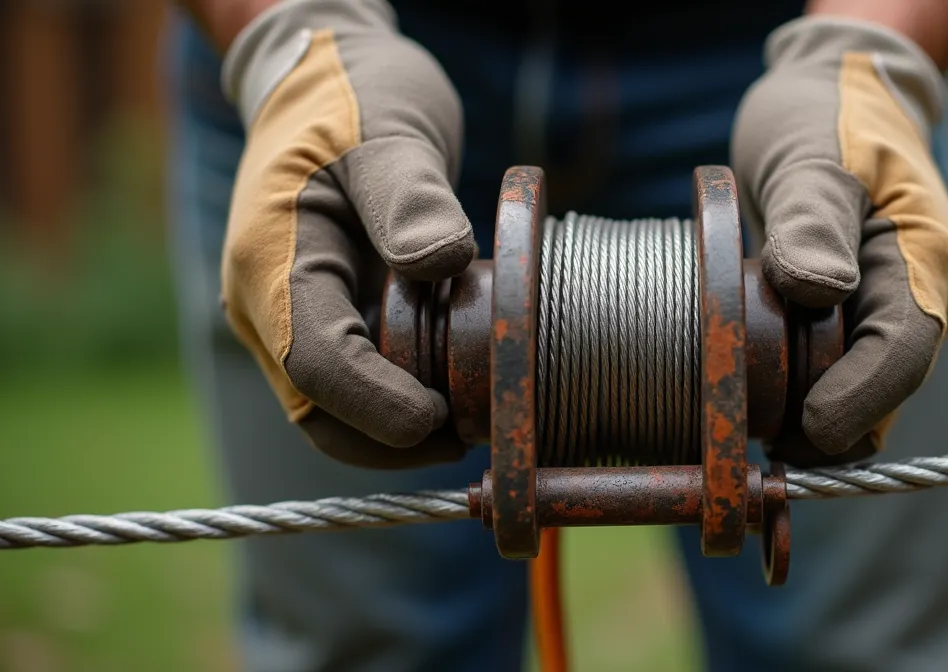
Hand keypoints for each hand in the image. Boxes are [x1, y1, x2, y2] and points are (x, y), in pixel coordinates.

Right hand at [220, 0, 473, 467]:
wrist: (324, 78)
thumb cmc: (354, 98)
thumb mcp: (389, 132)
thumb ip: (411, 197)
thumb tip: (443, 262)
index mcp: (273, 263)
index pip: (319, 366)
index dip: (382, 405)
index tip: (446, 415)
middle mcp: (267, 304)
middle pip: (320, 413)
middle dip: (392, 438)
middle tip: (474, 433)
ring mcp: (287, 317)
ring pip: (332, 412)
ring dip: (396, 429)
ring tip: (472, 418)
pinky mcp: (320, 317)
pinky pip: (352, 383)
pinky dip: (399, 399)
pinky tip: (454, 386)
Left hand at [732, 16, 947, 455]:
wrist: (831, 96)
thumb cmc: (827, 117)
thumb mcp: (813, 156)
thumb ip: (812, 220)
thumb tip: (815, 291)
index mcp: (921, 265)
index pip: (902, 358)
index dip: (853, 403)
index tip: (798, 424)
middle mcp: (912, 303)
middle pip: (881, 398)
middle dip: (822, 426)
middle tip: (751, 428)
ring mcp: (881, 317)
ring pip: (856, 402)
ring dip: (803, 415)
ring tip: (741, 402)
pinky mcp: (848, 324)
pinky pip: (829, 381)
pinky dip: (792, 394)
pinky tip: (746, 382)